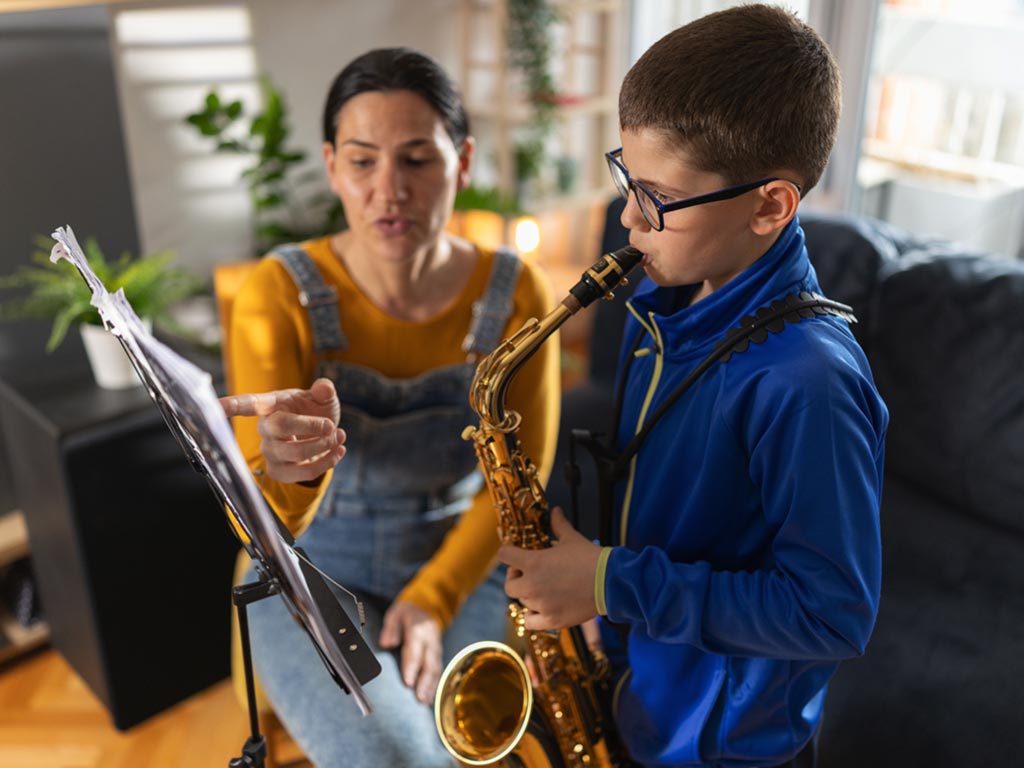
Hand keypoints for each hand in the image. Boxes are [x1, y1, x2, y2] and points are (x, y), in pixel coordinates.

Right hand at [219, 377, 345, 483]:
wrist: (324, 436)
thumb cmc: (316, 411)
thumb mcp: (323, 397)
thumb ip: (324, 390)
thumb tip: (323, 387)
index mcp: (271, 405)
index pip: (248, 404)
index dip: (233, 405)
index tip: (216, 405)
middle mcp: (265, 429)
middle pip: (280, 427)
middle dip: (313, 427)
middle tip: (332, 427)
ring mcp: (270, 452)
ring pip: (295, 453)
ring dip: (324, 446)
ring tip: (339, 436)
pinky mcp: (279, 472)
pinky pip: (303, 473)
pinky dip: (327, 462)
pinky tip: (338, 452)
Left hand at [379, 600, 442, 703]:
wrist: (425, 607)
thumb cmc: (406, 614)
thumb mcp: (395, 614)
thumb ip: (390, 629)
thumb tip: (386, 644)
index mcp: (419, 629)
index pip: (415, 650)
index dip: (412, 666)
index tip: (408, 682)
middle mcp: (430, 639)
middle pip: (429, 662)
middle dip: (425, 682)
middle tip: (420, 698)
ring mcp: (436, 647)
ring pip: (436, 668)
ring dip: (431, 686)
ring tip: (425, 702)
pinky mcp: (438, 654)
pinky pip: (438, 669)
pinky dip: (435, 684)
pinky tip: (430, 698)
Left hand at [498, 507, 601, 630]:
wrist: (610, 582)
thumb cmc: (590, 558)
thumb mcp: (572, 538)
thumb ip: (559, 525)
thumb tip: (555, 510)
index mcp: (533, 562)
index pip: (504, 555)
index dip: (508, 553)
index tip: (515, 554)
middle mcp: (532, 585)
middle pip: (509, 585)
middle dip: (515, 578)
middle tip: (527, 574)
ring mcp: (541, 605)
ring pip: (522, 602)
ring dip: (528, 595)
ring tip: (542, 589)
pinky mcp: (552, 620)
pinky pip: (530, 621)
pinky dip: (533, 616)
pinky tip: (542, 608)